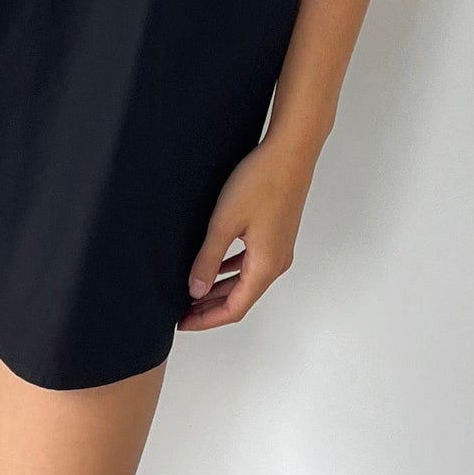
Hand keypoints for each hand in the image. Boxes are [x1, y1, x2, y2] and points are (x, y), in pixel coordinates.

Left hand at [178, 136, 317, 329]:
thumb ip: (208, 259)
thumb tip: (195, 290)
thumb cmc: (261, 182)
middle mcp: (276, 263)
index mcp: (265, 266)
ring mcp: (279, 249)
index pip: (234, 308)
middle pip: (241, 298)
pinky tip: (214, 265)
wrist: (291, 152)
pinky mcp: (277, 235)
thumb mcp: (224, 222)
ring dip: (219, 290)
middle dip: (210, 308)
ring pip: (246, 281)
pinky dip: (231, 271)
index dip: (206, 320)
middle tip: (182, 311)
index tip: (182, 322)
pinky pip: (252, 264)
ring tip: (193, 291)